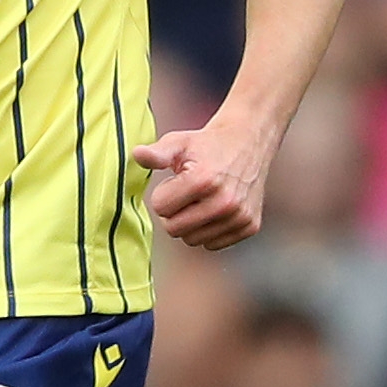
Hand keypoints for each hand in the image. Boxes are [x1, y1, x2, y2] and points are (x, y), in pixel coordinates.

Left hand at [132, 112, 273, 249]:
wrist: (248, 141)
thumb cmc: (208, 144)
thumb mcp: (179, 142)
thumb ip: (157, 153)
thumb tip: (137, 154)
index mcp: (203, 180)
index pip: (160, 208)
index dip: (163, 195)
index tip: (175, 182)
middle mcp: (224, 201)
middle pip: (174, 229)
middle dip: (173, 213)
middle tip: (186, 195)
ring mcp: (239, 216)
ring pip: (193, 240)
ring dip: (191, 224)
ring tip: (201, 201)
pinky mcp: (250, 226)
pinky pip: (213, 244)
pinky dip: (209, 231)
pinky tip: (216, 210)